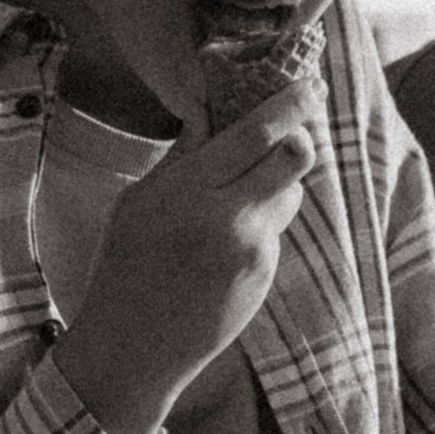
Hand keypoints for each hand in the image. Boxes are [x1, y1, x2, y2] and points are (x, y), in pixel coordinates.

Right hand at [52, 86, 317, 433]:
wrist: (134, 349)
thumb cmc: (124, 266)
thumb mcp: (137, 202)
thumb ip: (182, 159)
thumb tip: (215, 113)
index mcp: (189, 191)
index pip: (258, 133)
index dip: (292, 103)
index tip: (310, 84)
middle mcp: (229, 218)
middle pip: (296, 156)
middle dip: (299, 136)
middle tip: (288, 130)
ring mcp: (253, 251)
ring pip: (291, 193)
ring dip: (277, 183)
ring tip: (236, 197)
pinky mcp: (264, 276)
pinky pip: (276, 231)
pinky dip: (260, 223)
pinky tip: (222, 245)